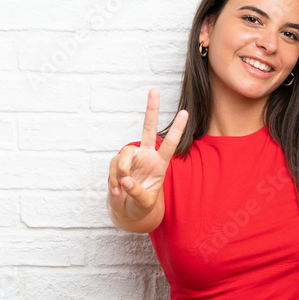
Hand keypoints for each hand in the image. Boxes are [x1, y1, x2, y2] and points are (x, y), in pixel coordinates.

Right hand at [108, 88, 187, 215]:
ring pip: (124, 154)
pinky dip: (114, 180)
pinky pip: (113, 167)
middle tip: (154, 89)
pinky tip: (118, 191)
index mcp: (160, 163)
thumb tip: (126, 180)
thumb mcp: (146, 203)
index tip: (185, 112)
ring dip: (121, 171)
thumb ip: (138, 193)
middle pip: (148, 129)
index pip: (170, 144)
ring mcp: (131, 158)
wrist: (127, 210)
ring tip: (122, 188)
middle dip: (151, 110)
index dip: (177, 129)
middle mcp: (146, 156)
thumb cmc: (141, 205)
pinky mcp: (117, 163)